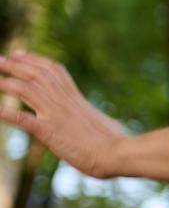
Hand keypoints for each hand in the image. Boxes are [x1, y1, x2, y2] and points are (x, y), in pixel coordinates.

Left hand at [0, 49, 130, 178]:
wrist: (117, 153)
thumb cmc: (117, 143)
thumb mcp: (106, 123)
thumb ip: (97, 121)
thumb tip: (109, 125)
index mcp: (77, 98)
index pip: (54, 70)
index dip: (34, 60)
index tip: (19, 54)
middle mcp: (64, 102)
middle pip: (36, 74)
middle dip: (15, 65)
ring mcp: (56, 115)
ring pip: (26, 90)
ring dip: (6, 82)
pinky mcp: (49, 131)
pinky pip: (22, 119)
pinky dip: (5, 113)